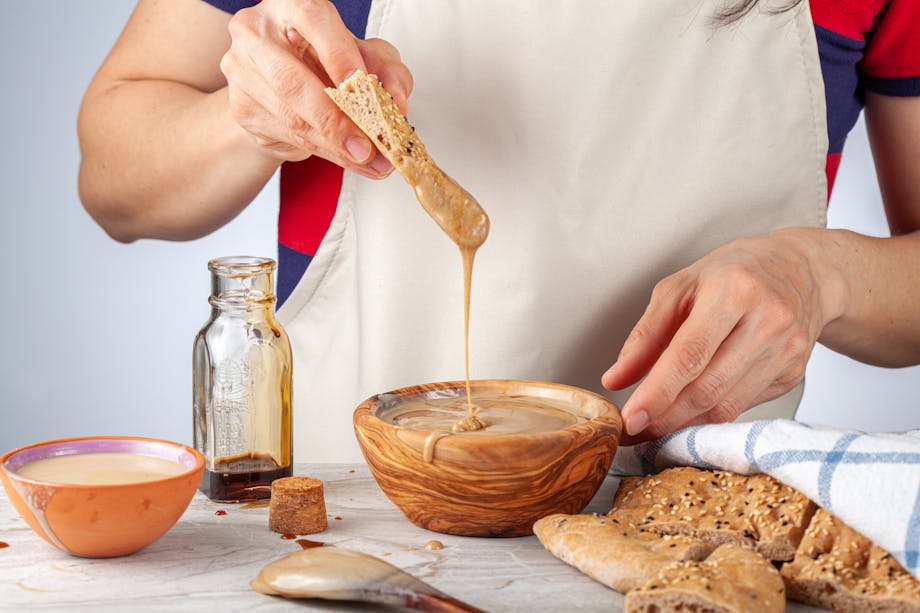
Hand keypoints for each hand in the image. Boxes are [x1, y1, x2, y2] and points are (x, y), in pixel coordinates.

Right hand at [220, 0, 412, 176]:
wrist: (286, 84)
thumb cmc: (328, 60)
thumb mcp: (366, 57)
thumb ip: (387, 72)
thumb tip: (396, 103)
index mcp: (290, 5)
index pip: (312, 19)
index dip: (338, 54)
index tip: (360, 87)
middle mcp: (257, 33)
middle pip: (291, 80)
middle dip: (334, 121)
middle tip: (366, 148)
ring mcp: (243, 72)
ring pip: (291, 118)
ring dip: (334, 146)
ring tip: (370, 161)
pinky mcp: (241, 108)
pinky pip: (287, 137)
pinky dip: (323, 153)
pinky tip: (348, 159)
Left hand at [601, 229, 843, 443]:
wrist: (800, 270)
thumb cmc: (733, 273)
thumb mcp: (680, 288)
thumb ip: (645, 335)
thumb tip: (615, 379)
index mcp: (734, 290)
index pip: (689, 354)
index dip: (657, 392)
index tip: (631, 417)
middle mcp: (768, 321)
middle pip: (708, 387)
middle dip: (665, 416)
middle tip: (634, 430)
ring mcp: (786, 351)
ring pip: (726, 406)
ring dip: (684, 424)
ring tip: (654, 427)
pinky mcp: (793, 373)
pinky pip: (742, 407)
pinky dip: (709, 415)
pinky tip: (688, 413)